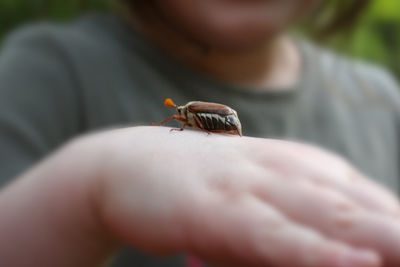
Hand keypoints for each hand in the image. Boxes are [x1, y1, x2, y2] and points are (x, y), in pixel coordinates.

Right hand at [89, 126, 399, 266]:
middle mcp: (290, 171)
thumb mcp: (260, 204)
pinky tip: (355, 260)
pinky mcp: (220, 208)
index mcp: (307, 168)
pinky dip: (315, 250)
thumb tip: (343, 254)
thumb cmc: (202, 189)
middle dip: (399, 237)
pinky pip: (277, 235)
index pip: (375, 205)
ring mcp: (254, 186)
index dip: (399, 231)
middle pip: (367, 213)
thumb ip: (299, 230)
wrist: (129, 166)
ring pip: (332, 219)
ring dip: (383, 240)